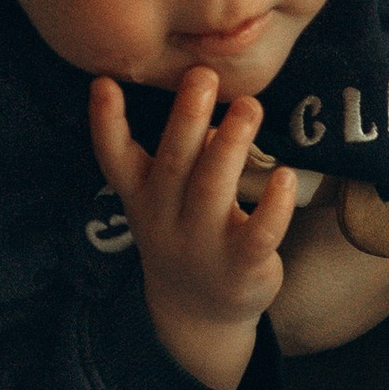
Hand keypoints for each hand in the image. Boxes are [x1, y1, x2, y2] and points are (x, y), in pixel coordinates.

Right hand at [88, 69, 294, 389]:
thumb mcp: (168, 199)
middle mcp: (166, 218)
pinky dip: (273, 205)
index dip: (106, 122)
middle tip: (202, 75)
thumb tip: (208, 119)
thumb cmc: (186, 233)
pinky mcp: (241, 267)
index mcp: (142, 196)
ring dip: (231, 146)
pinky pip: (258, 234)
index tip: (104, 82)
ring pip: (212, 191)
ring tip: (250, 106)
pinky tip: (285, 174)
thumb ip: (180, 157)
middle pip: (173, 165)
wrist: (198, 314)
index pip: (116, 158)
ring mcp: (202, 244)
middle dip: (185, 119)